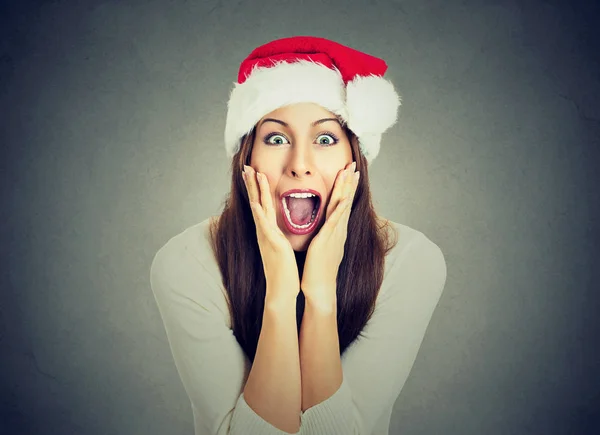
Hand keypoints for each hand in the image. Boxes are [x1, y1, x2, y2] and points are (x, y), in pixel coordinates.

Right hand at [242, 165, 299, 300]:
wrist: (281, 288)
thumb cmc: (283, 270)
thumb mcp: (281, 248)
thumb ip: (278, 237)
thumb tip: (279, 230)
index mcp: (268, 231)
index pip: (261, 204)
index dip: (257, 188)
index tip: (255, 172)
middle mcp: (264, 231)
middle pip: (256, 202)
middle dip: (252, 183)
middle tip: (247, 166)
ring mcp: (266, 236)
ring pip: (259, 208)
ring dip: (254, 190)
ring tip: (251, 174)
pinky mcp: (271, 243)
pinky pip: (263, 225)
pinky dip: (258, 213)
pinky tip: (255, 202)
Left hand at [300, 161, 359, 305]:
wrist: (320, 288)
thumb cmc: (318, 271)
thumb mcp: (321, 248)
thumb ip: (324, 237)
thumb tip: (324, 231)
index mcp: (335, 231)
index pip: (341, 204)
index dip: (345, 188)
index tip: (348, 173)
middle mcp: (338, 230)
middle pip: (345, 201)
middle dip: (349, 182)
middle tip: (353, 164)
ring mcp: (335, 234)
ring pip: (342, 207)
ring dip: (346, 189)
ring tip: (350, 172)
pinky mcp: (328, 240)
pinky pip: (335, 221)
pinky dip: (340, 208)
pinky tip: (344, 197)